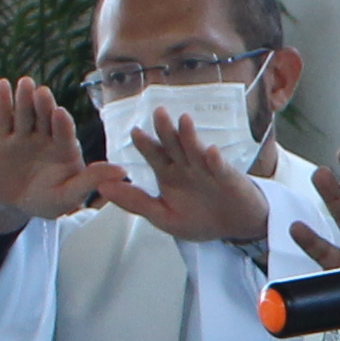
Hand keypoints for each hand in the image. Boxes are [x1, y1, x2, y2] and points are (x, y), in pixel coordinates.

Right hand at [0, 75, 88, 235]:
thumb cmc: (45, 201)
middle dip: (44, 106)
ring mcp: (23, 135)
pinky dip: (2, 102)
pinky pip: (2, 117)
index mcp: (64, 148)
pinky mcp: (1, 136)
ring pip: (24, 113)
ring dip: (24, 98)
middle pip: (45, 118)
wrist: (10, 204)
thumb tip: (124, 172)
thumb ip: (91, 181)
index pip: (65, 133)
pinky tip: (2, 85)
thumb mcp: (68, 196)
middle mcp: (45, 137)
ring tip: (26, 84)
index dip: (62, 124)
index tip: (60, 113)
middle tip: (43, 93)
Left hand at [88, 109, 274, 248]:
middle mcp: (186, 166)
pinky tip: (212, 153)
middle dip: (166, 129)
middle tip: (158, 113)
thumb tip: (103, 188)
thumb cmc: (200, 219)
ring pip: (196, 150)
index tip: (135, 132)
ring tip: (184, 121)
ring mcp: (208, 169)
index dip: (145, 143)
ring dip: (190, 136)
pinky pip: (221, 168)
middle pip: (174, 144)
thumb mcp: (162, 216)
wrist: (236, 227)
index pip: (154, 154)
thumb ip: (135, 202)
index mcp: (168, 173)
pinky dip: (217, 161)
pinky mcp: (228, 178)